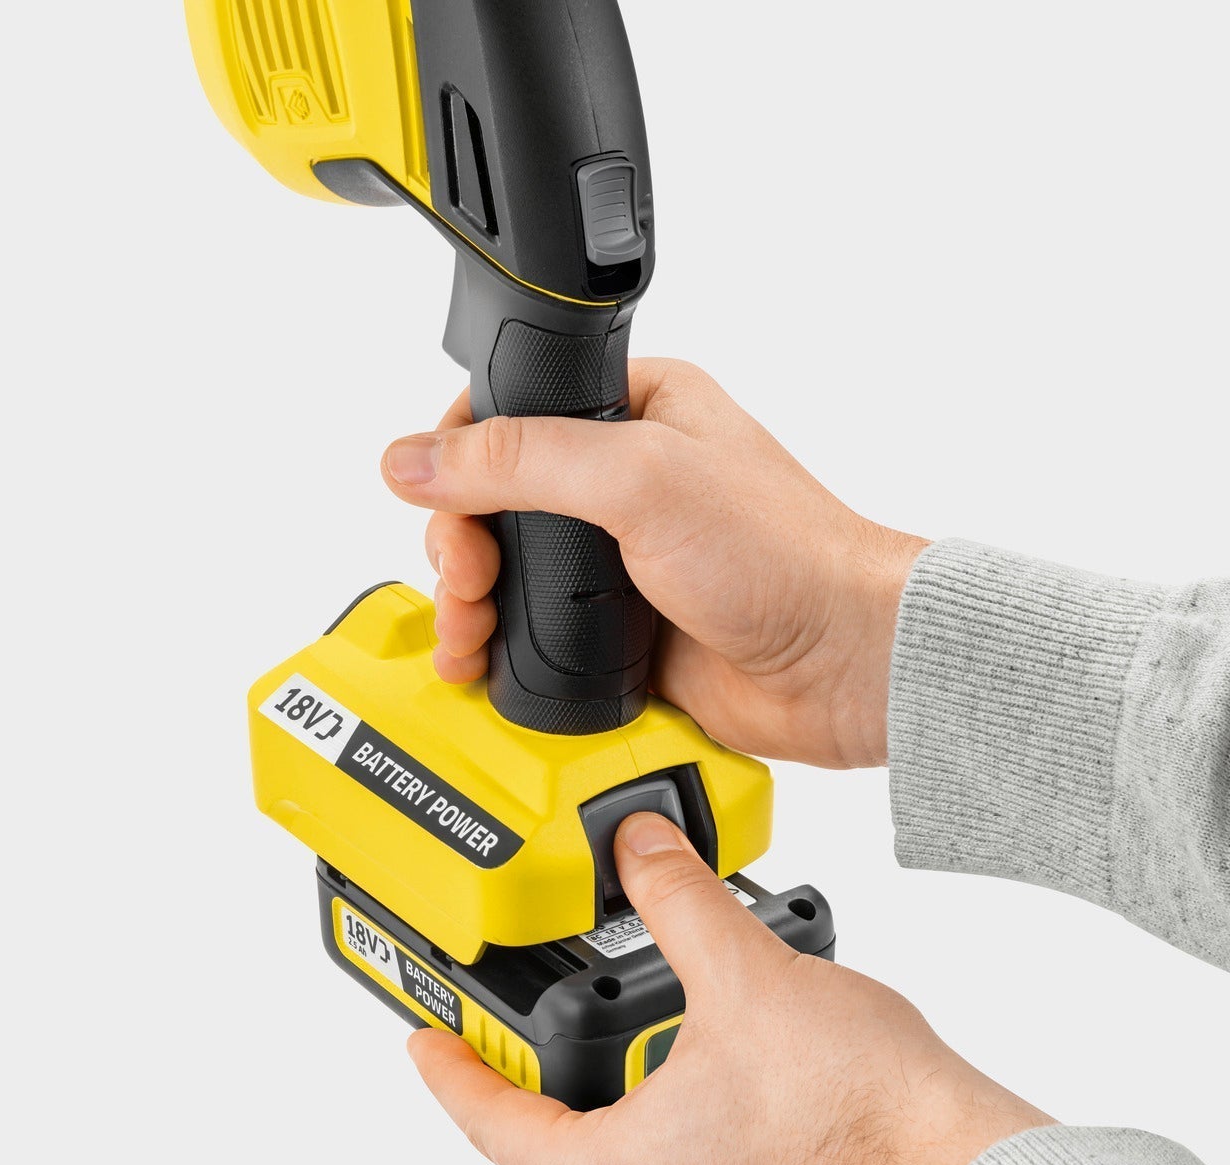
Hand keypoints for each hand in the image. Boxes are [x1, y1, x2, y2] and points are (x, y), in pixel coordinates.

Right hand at [381, 361, 926, 767]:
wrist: (839, 665)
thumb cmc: (782, 556)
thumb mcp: (640, 480)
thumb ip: (520, 460)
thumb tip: (414, 457)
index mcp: (633, 410)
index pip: (506, 413)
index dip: (456, 458)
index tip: (441, 506)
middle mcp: (619, 481)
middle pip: (489, 503)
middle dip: (456, 546)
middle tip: (465, 583)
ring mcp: (614, 560)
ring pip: (504, 574)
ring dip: (466, 604)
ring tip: (465, 633)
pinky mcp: (614, 629)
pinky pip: (531, 634)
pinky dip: (495, 650)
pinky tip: (478, 663)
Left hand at [408, 813, 1051, 1164]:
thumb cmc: (860, 1111)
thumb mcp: (742, 974)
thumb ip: (674, 899)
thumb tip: (640, 845)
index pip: (487, 1122)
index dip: (449, 1069)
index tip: (421, 1040)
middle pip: (542, 1150)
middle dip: (529, 1079)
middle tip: (516, 1017)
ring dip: (598, 1104)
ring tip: (607, 1031)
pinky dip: (652, 1133)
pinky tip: (684, 1080)